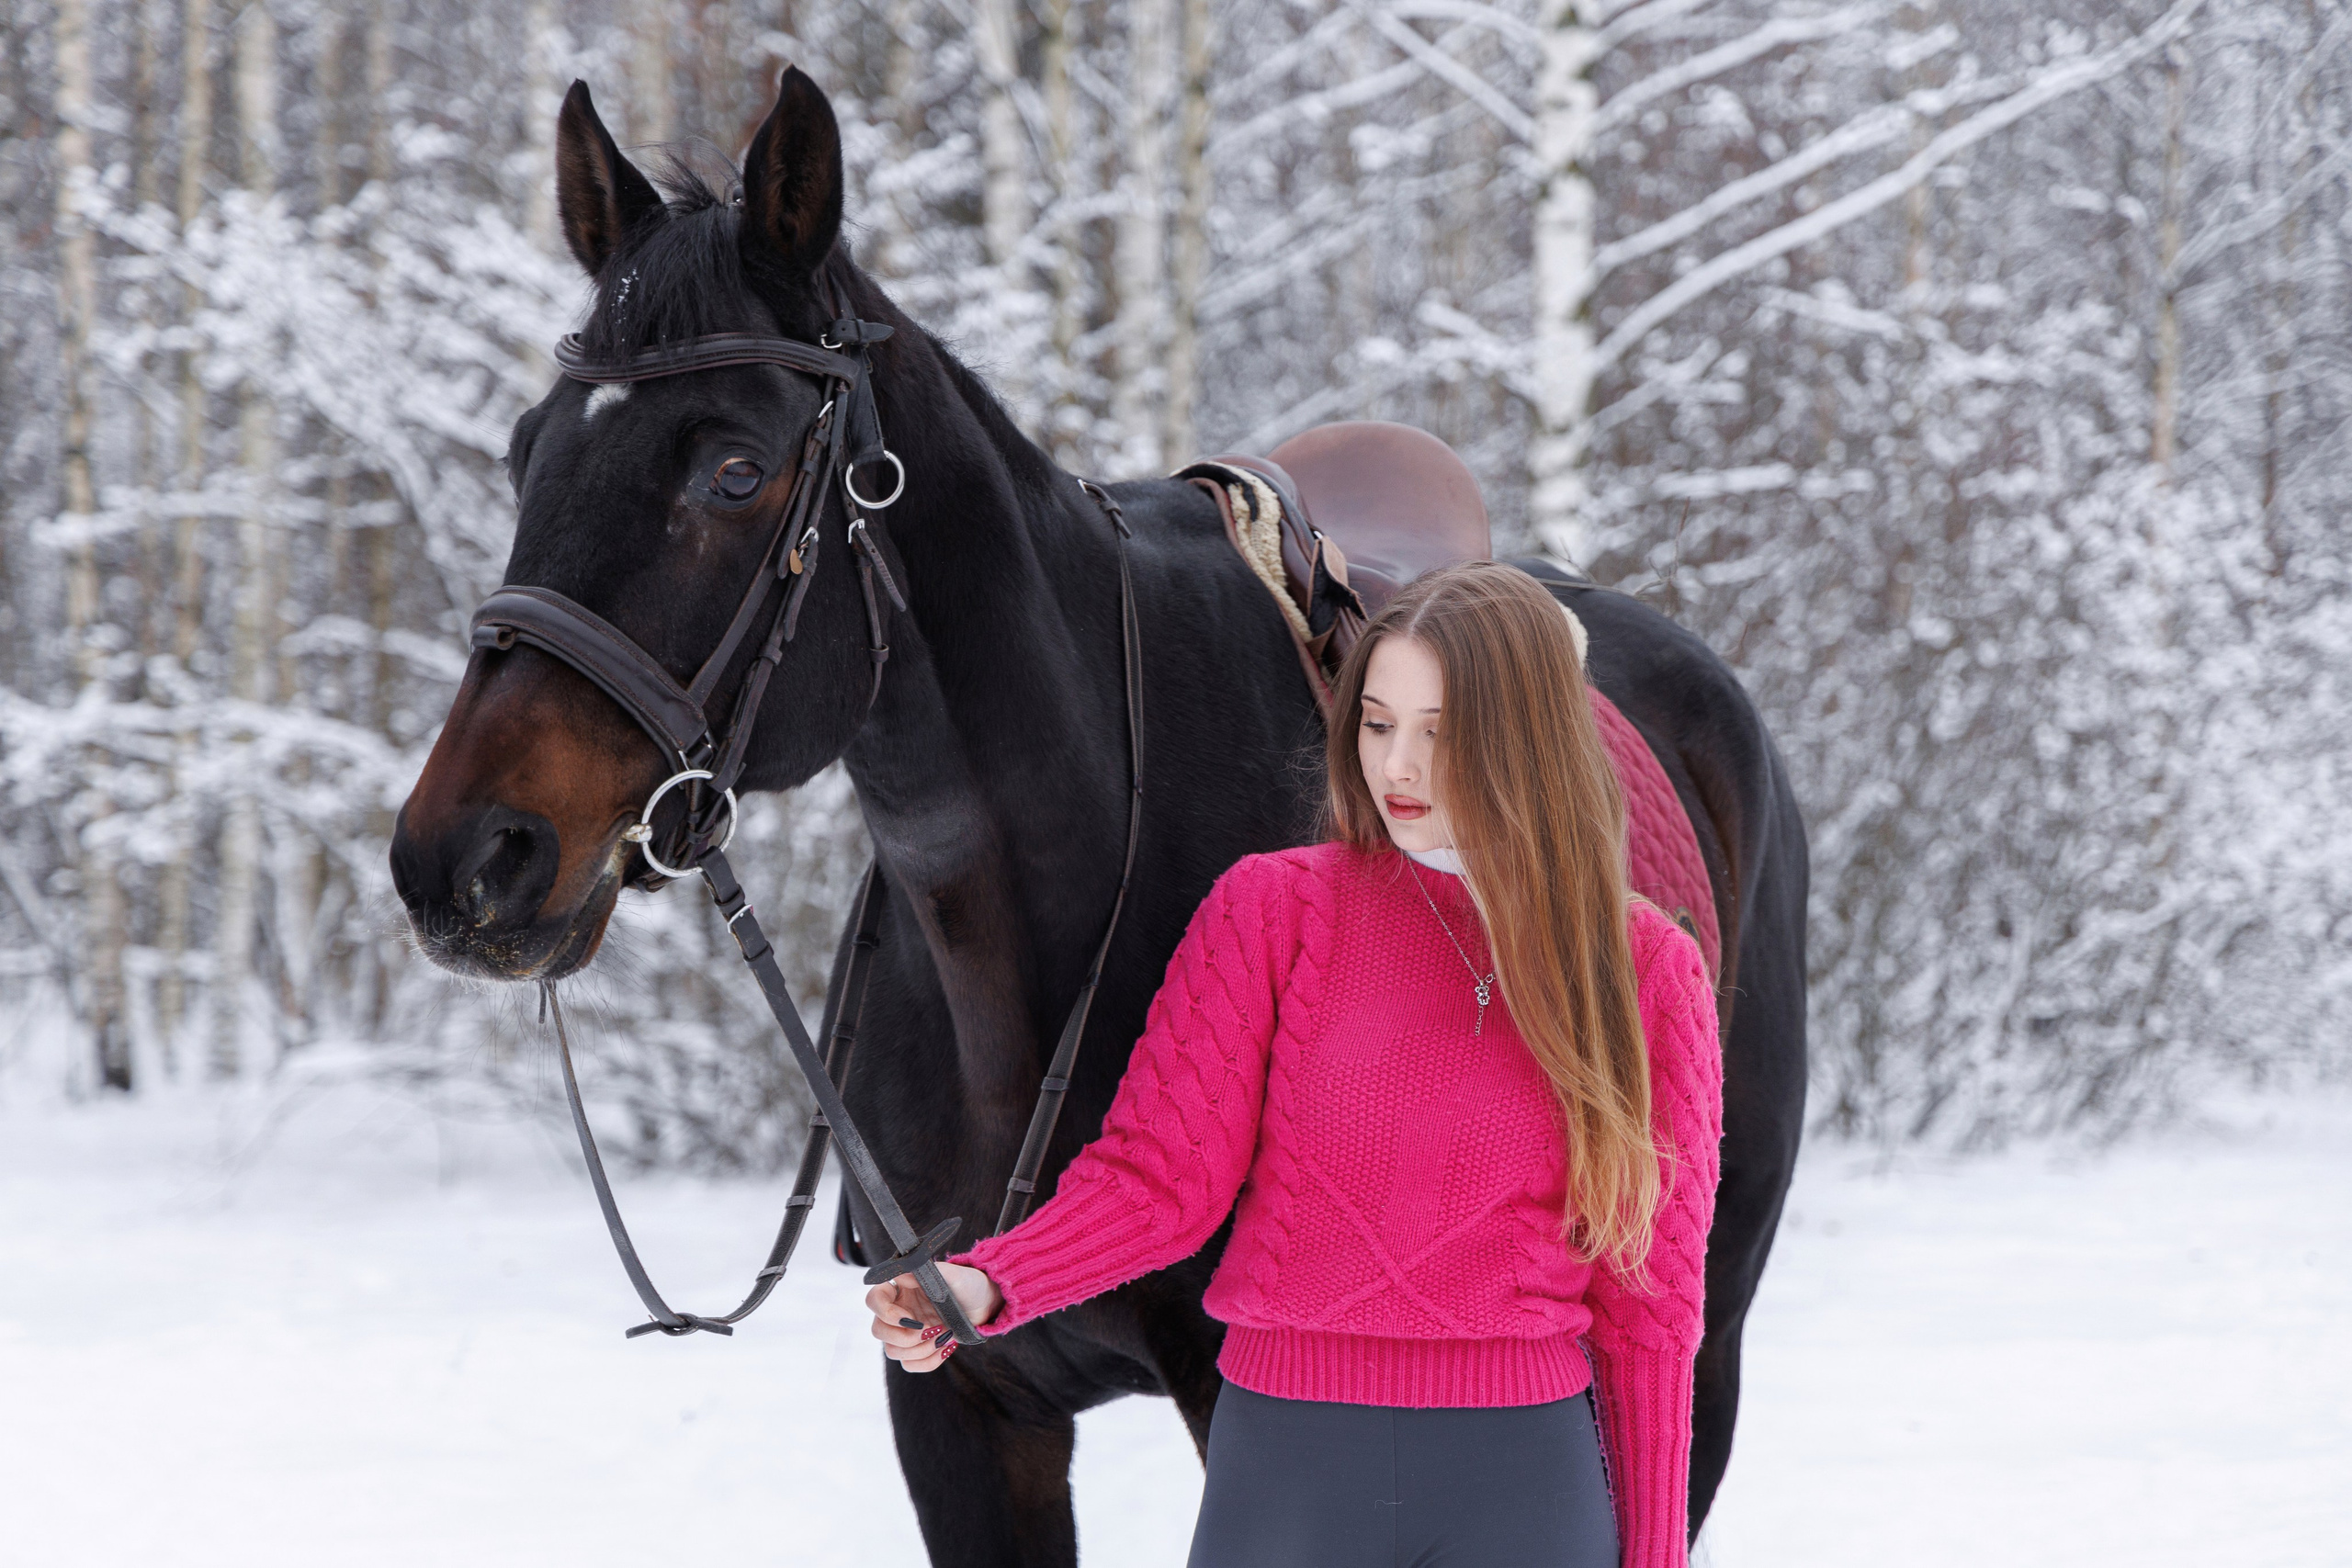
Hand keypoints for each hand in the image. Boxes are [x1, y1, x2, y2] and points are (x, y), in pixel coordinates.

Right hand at [866, 1261, 1001, 1373]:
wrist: (983, 1304)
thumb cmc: (967, 1284)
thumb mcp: (952, 1274)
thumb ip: (926, 1273)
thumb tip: (901, 1274)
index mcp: (901, 1289)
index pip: (873, 1300)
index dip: (886, 1312)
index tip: (911, 1318)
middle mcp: (898, 1310)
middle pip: (878, 1331)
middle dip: (905, 1337)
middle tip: (932, 1330)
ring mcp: (906, 1332)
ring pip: (893, 1351)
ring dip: (921, 1349)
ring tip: (945, 1336)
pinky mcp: (917, 1349)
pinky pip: (909, 1364)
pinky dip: (928, 1361)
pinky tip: (946, 1349)